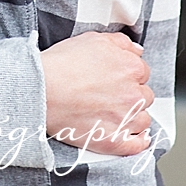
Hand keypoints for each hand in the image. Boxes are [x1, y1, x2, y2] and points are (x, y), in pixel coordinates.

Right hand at [39, 30, 153, 156]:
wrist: (42, 90)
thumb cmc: (62, 64)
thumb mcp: (92, 39)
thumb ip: (121, 42)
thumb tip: (137, 50)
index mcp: (131, 68)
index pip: (142, 72)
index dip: (128, 73)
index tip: (115, 77)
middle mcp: (134, 94)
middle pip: (144, 95)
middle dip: (131, 94)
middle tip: (110, 94)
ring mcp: (126, 120)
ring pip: (143, 119)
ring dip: (133, 116)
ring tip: (114, 114)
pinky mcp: (115, 141)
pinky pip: (137, 145)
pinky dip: (138, 142)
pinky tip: (133, 137)